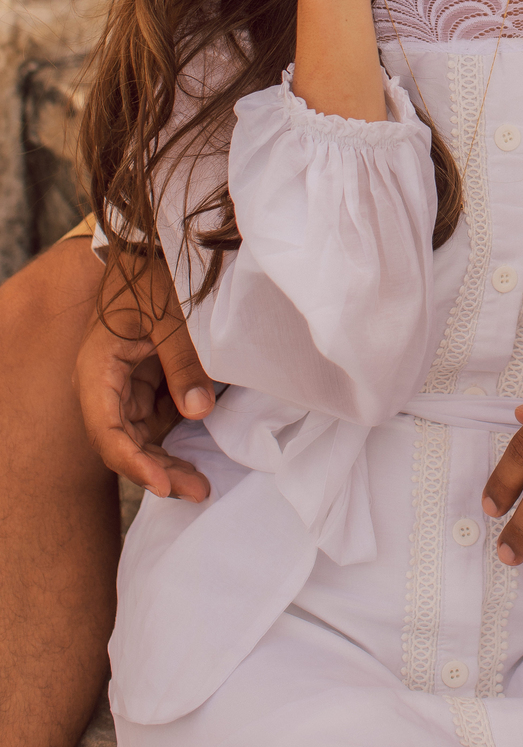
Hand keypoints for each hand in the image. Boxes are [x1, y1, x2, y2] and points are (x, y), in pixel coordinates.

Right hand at [74, 257, 216, 500]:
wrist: (148, 255)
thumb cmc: (151, 279)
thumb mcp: (170, 316)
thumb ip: (183, 361)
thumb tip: (199, 411)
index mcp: (97, 371)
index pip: (107, 431)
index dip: (133, 462)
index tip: (161, 483)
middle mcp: (103, 389)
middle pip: (124, 444)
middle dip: (157, 472)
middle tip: (197, 491)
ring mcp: (123, 392)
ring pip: (139, 442)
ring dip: (167, 464)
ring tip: (201, 486)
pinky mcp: (144, 389)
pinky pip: (155, 426)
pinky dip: (173, 444)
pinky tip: (198, 461)